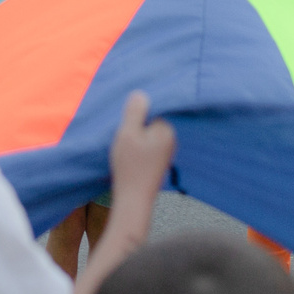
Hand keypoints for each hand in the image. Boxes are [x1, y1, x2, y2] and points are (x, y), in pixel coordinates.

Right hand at [108, 90, 175, 204]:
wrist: (134, 200)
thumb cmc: (130, 166)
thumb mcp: (127, 133)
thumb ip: (134, 112)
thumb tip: (141, 93)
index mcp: (167, 130)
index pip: (153, 110)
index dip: (137, 113)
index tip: (125, 121)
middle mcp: (171, 140)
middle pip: (151, 122)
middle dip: (137, 125)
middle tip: (122, 135)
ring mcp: (166, 153)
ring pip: (148, 135)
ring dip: (136, 137)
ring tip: (125, 147)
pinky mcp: (159, 163)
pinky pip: (148, 147)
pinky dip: (138, 149)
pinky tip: (129, 156)